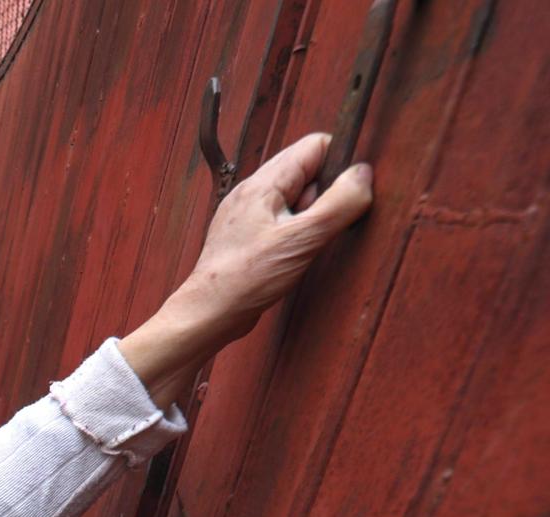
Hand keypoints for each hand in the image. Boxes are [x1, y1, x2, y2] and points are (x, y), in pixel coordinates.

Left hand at [121, 132, 372, 405]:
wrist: (209, 313)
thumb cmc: (244, 278)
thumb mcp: (302, 239)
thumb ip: (338, 204)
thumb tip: (364, 174)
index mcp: (262, 183)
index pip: (314, 146)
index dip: (340, 162)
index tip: (347, 192)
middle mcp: (252, 192)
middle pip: (308, 172)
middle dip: (326, 196)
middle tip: (318, 228)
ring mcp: (249, 215)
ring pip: (297, 200)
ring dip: (311, 219)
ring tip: (302, 246)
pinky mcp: (249, 236)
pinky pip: (284, 222)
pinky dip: (297, 234)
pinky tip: (292, 256)